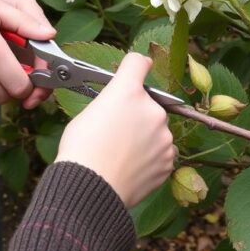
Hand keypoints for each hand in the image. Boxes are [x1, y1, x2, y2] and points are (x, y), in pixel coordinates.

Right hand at [55, 53, 175, 207]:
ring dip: (147, 136)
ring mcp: (164, 137)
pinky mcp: (168, 161)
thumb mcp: (88, 113)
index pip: (138, 63)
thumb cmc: (81, 150)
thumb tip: (119, 105)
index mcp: (127, 92)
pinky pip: (162, 153)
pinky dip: (151, 158)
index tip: (133, 73)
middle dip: (138, 113)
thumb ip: (111, 101)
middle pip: (150, 103)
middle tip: (117, 131)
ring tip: (123, 153)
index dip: (134, 68)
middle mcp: (152, 109)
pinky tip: (132, 166)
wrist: (91, 187)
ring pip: (158, 130)